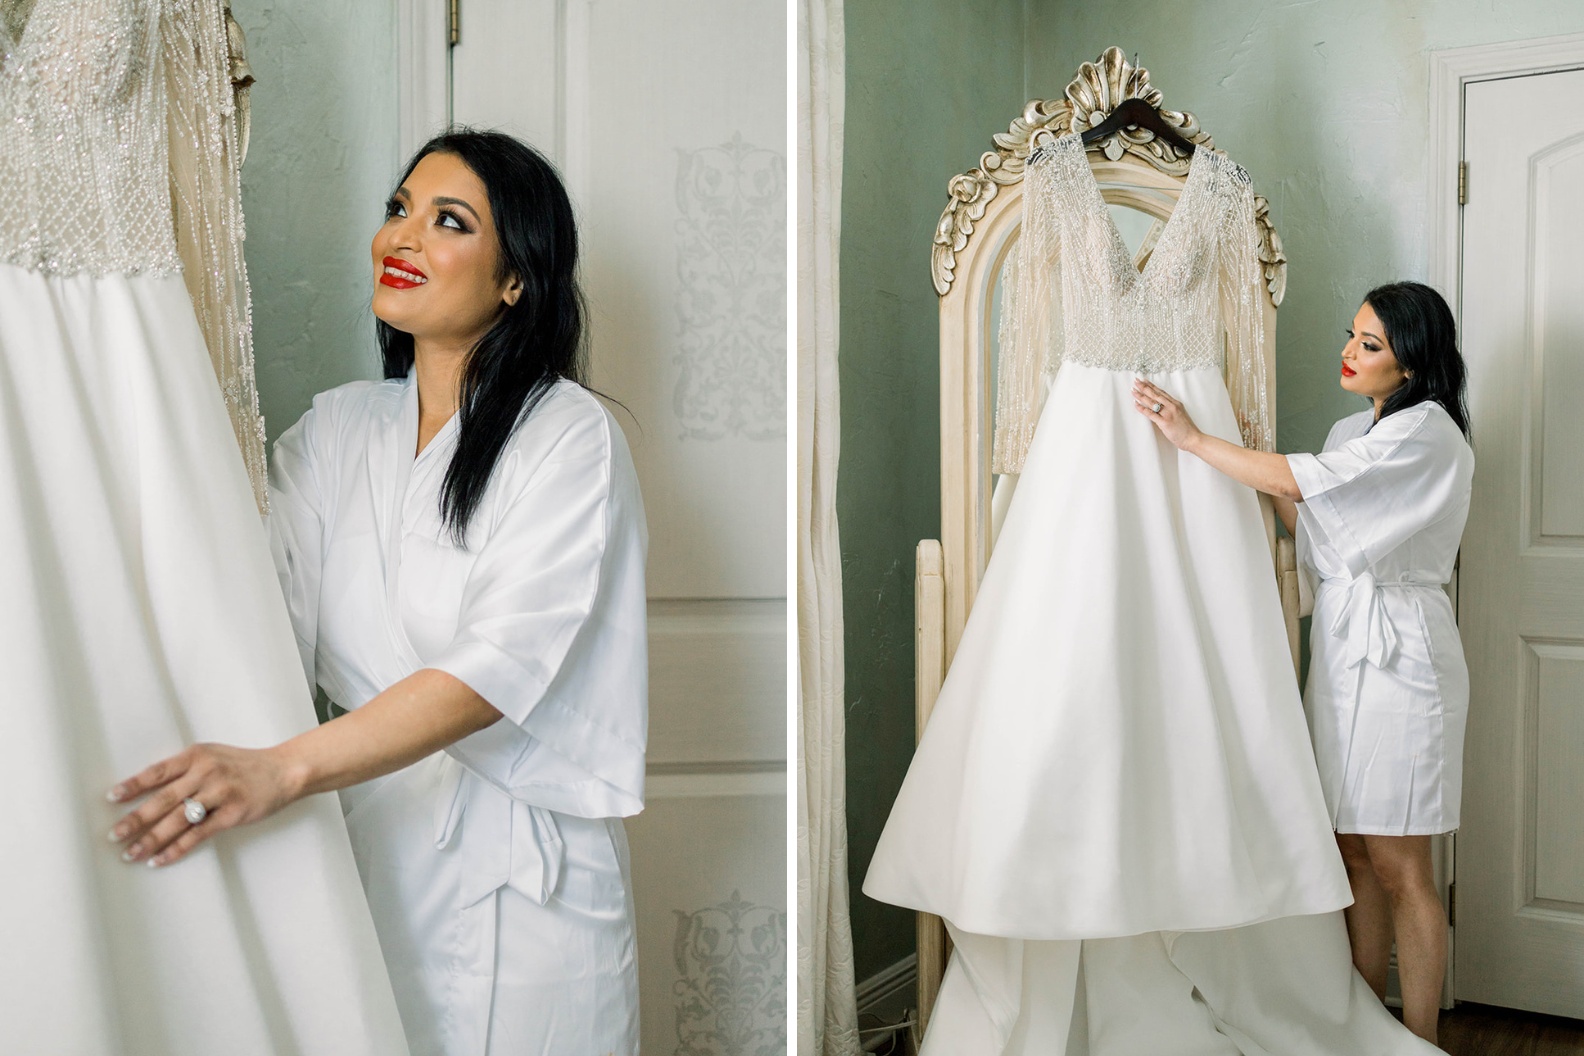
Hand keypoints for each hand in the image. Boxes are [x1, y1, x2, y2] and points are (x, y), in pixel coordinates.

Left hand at [106, 744, 303, 867]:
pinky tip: (160, 859)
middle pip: (163, 800)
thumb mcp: (213, 756)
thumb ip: (185, 770)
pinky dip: (176, 849)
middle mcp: (206, 773)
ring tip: (131, 854)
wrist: (284, 771)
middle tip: (114, 835)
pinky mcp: (232, 814)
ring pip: (177, 820)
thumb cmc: (245, 765)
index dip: (134, 786)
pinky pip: (198, 835)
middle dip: (135, 820)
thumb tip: (148, 793)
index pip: (158, 772)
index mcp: (197, 756)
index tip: (112, 798)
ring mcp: (220, 794)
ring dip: (151, 840)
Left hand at [1132, 378, 1201, 450]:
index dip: (1152, 386)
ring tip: (1133, 390)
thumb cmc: (1187, 429)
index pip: (1161, 392)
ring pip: (1152, 402)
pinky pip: (1150, 413)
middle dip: (1144, 387)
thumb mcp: (1180, 414)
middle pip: (1155, 394)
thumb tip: (1159, 408)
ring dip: (1141, 395)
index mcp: (1176, 403)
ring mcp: (1168, 413)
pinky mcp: (1164, 422)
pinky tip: (1135, 404)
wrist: (1193, 439)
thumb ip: (1170, 409)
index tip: (1144, 381)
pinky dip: (1142, 408)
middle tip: (1136, 381)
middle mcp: (1172, 406)